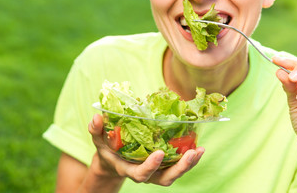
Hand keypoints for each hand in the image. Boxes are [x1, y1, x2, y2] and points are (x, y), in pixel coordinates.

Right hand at [88, 114, 204, 186]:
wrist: (113, 160)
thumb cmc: (106, 148)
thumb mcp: (98, 139)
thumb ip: (96, 130)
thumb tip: (97, 117)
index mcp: (128, 168)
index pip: (140, 174)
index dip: (150, 166)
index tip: (159, 153)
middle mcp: (144, 173)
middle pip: (164, 178)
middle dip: (179, 168)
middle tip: (191, 153)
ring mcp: (155, 171)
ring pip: (174, 174)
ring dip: (189, 164)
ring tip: (200, 150)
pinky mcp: (162, 165)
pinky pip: (177, 165)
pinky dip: (189, 159)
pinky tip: (198, 147)